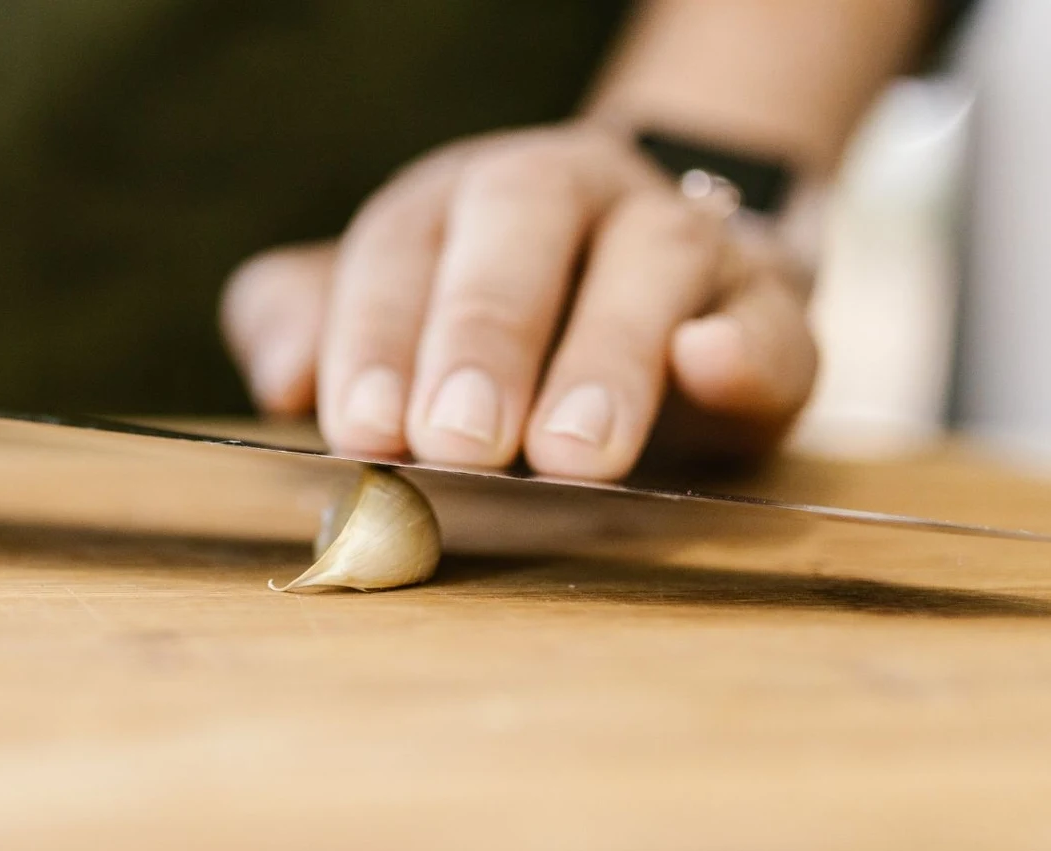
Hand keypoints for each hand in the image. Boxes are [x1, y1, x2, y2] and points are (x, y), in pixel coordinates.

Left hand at [222, 123, 817, 478]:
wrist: (662, 293)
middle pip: (521, 223)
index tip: (363, 432)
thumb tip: (281, 381)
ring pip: (652, 260)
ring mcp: (679, 239)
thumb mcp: (396, 318)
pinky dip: (744, 345)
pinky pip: (769, 315)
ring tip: (573, 454)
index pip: (404, 245)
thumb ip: (314, 329)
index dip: (376, 335)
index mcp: (464, 201)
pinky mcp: (766, 305)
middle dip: (484, 333)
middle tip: (457, 442)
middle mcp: (572, 195)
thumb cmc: (502, 324)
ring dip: (607, 354)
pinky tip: (708, 366)